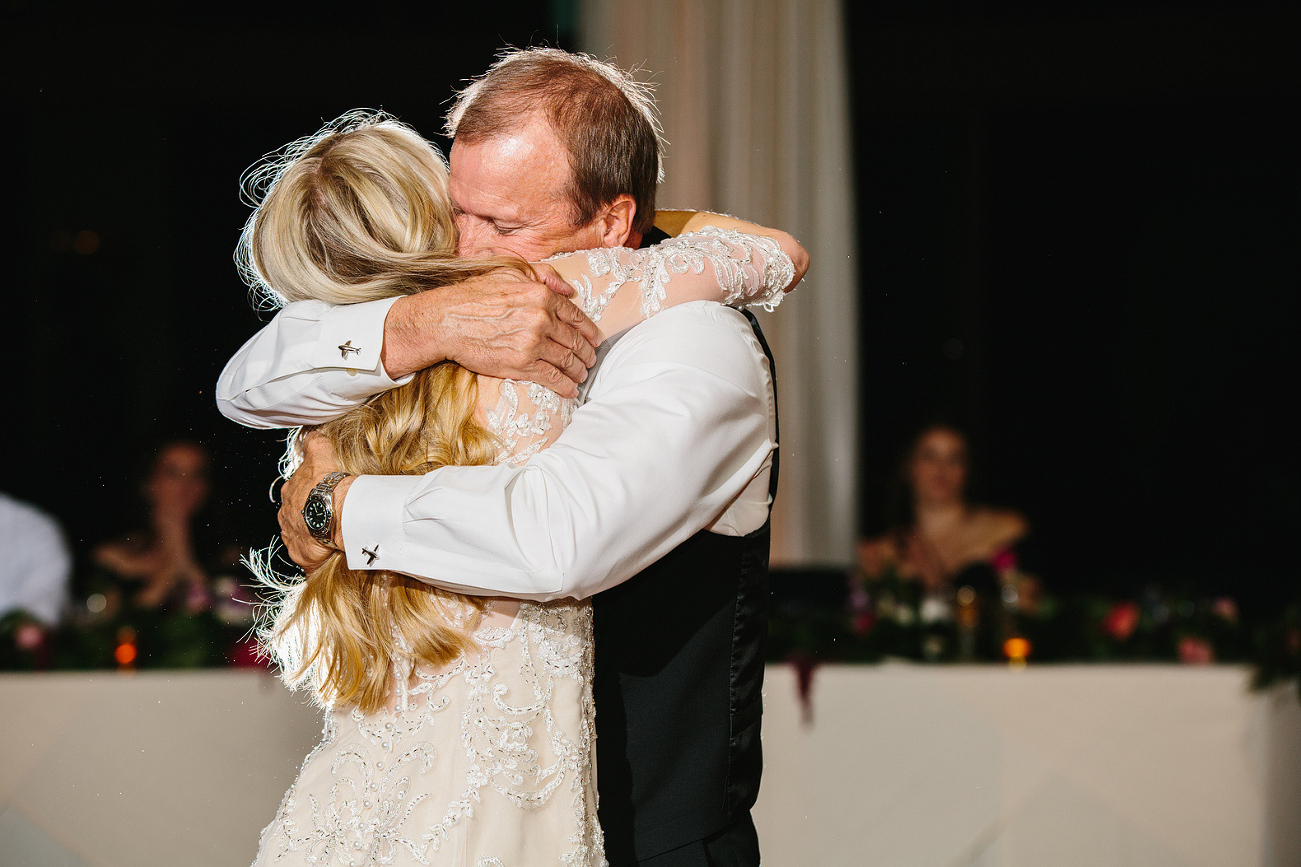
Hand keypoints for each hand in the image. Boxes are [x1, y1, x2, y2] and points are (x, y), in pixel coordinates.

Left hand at [277, 432, 349, 570]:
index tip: (322, 496)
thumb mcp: (320, 453)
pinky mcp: (301, 555)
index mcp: (289, 493)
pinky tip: (329, 553)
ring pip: (300, 536)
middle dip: (308, 516)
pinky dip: (317, 555)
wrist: (337, 512)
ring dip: (312, 536)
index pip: (296, 493)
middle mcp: (285, 515)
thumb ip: (313, 443)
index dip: (308, 494)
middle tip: (328, 516)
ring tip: (330, 535)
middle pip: (295, 515)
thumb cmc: (330, 483)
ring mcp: (292, 536)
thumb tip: (311, 433)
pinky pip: (307, 556)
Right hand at [381, 268, 600, 398]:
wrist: (447, 320)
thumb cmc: (474, 295)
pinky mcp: (521, 364)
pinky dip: (565, 385)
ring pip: (566, 360)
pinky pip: (551, 377)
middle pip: (574, 340)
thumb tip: (569, 290)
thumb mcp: (510, 273)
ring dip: (578, 370)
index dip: (589, 330)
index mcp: (542, 295)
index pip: (575, 316)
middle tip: (591, 360)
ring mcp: (532, 343)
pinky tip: (571, 390)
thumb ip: (544, 276)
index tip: (596, 340)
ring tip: (582, 375)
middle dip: (586, 353)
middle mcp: (541, 319)